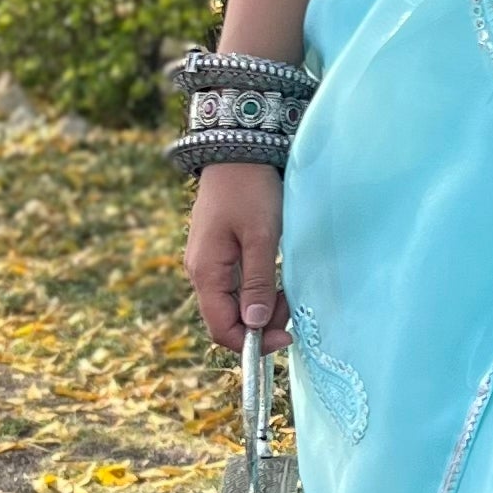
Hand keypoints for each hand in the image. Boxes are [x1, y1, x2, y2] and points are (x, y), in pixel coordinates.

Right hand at [186, 162, 288, 356]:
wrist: (238, 150)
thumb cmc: (250, 190)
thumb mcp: (260, 236)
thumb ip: (257, 282)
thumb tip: (254, 324)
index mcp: (206, 271)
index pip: (221, 328)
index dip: (251, 342)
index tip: (285, 338)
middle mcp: (201, 272)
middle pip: (226, 318)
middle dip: (259, 324)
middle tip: (290, 307)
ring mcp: (208, 262)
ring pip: (232, 303)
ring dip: (260, 307)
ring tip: (285, 292)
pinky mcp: (218, 253)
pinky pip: (235, 286)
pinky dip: (256, 291)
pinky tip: (274, 280)